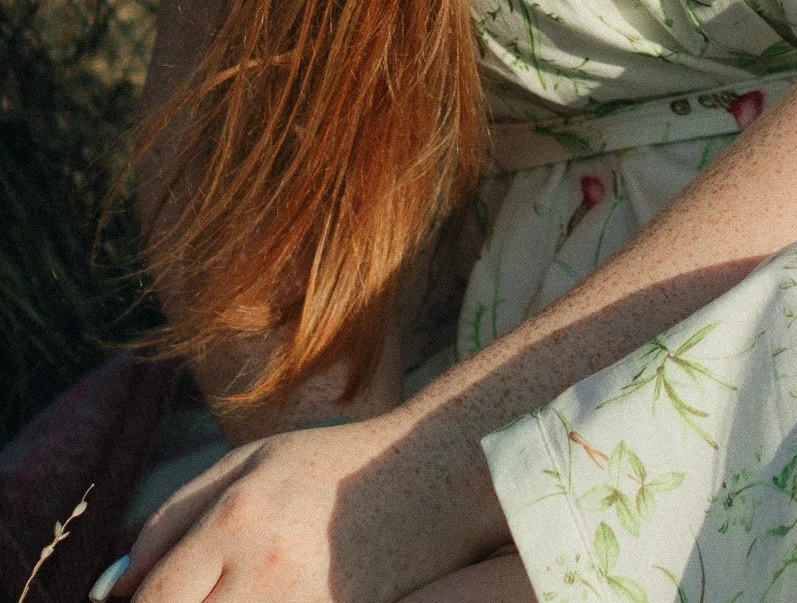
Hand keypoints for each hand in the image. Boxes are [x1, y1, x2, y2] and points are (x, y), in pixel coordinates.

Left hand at [112, 417, 415, 602]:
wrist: (430, 478)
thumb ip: (171, 519)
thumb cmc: (327, 465)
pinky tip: (257, 600)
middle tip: (189, 597)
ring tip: (226, 595)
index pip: (153, 602)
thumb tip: (111, 591)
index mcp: (237, 518)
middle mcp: (265, 570)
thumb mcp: (246, 463)